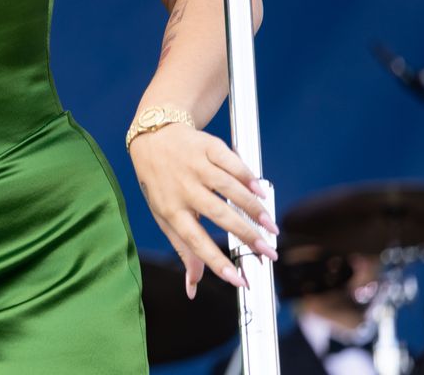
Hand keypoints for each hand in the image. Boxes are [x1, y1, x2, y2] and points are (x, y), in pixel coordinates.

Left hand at [127, 124, 278, 296]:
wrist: (153, 136)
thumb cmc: (160, 183)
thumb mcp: (163, 215)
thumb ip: (183, 249)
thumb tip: (193, 287)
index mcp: (170, 209)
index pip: (193, 240)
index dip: (216, 262)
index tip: (239, 280)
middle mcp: (182, 187)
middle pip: (218, 215)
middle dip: (247, 236)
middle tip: (269, 252)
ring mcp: (195, 165)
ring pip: (229, 189)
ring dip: (254, 209)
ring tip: (271, 226)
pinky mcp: (208, 146)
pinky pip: (233, 163)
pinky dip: (249, 178)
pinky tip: (261, 193)